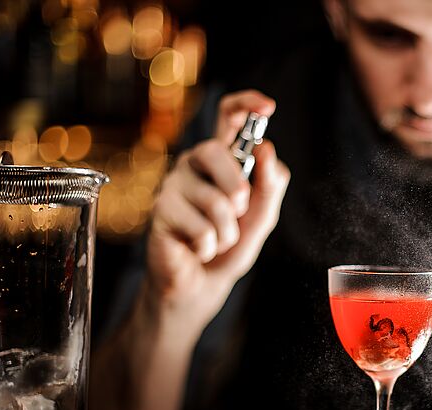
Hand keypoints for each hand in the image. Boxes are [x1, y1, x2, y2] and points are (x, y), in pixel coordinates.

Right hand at [146, 89, 290, 327]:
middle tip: (238, 210)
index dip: (246, 104)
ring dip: (227, 232)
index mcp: (223, 159)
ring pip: (215, 201)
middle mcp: (194, 165)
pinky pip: (201, 228)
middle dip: (237, 187)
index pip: (228, 117)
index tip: (267, 107)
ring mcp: (174, 185)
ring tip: (216, 239)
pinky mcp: (161, 211)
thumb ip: (270, 185)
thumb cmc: (231, 245)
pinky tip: (197, 248)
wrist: (203, 283)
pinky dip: (209, 246)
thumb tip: (267, 150)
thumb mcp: (262, 215)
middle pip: (216, 152)